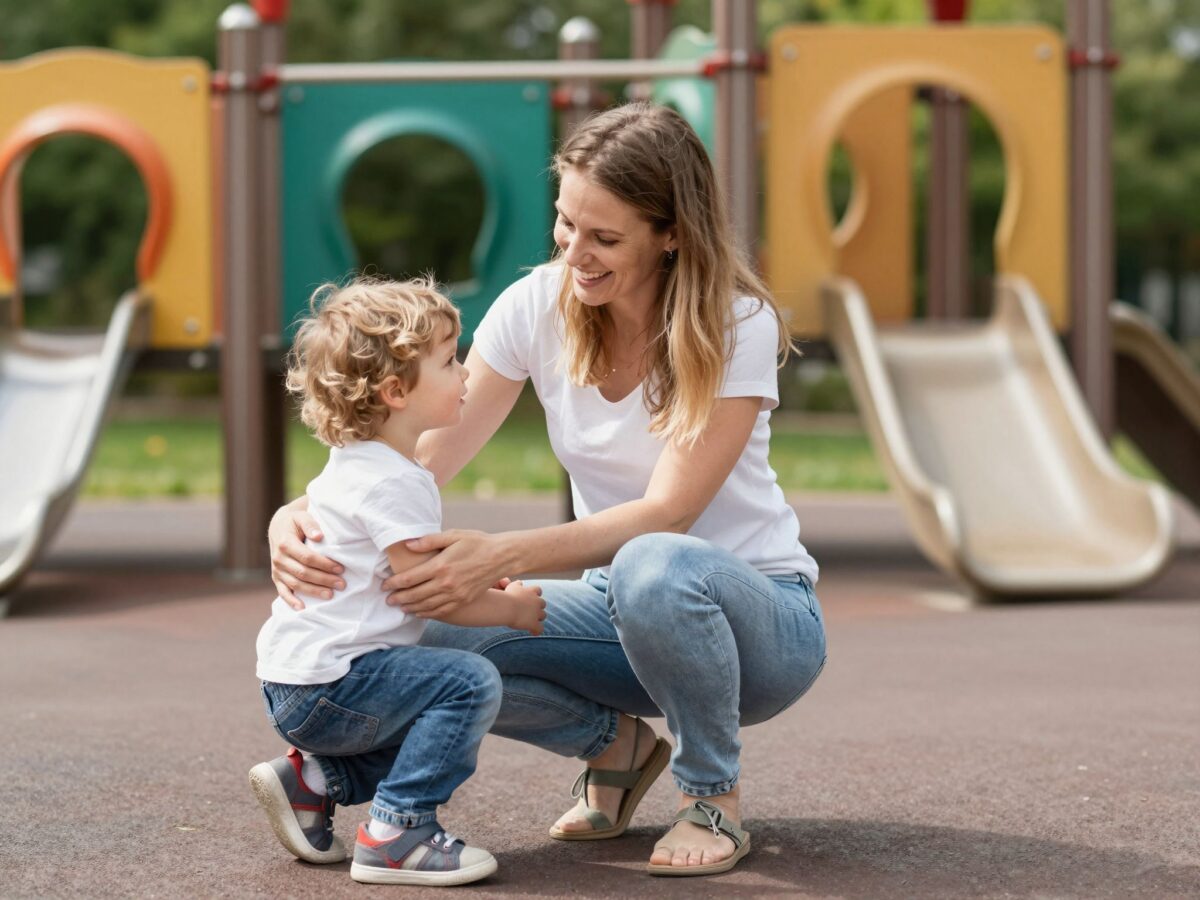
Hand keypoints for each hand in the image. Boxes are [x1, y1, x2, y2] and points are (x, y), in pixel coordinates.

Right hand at [268, 502, 344, 609]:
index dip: (324, 564)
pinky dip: (291, 601)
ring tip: (331, 595)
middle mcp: (279, 558)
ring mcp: (277, 570)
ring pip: (295, 584)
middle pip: (303, 573)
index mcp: (285, 543)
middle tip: (342, 584)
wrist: (279, 527)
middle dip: (324, 580)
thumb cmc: (295, 522)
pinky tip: (302, 608)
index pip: (307, 557)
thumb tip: (319, 536)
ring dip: (313, 591)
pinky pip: (283, 591)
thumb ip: (310, 524)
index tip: (340, 568)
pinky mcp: (277, 577)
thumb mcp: (302, 516)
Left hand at [383, 529, 506, 619]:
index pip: (409, 578)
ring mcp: (455, 594)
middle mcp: (446, 583)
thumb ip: (429, 540)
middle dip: (398, 598)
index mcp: (441, 565)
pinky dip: (427, 613)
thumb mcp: (453, 535)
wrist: (502, 557)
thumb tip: (408, 545)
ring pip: (426, 606)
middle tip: (387, 600)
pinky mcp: (463, 600)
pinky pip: (441, 611)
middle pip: (415, 595)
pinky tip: (419, 612)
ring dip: (410, 607)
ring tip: (400, 607)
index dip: (394, 583)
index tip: (384, 585)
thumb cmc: (477, 542)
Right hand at [504, 580, 545, 634]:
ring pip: (543, 615)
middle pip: (542, 603)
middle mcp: (537, 601)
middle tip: (531, 610)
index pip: (538, 590)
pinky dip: (536, 630)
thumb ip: (517, 584)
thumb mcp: (512, 586)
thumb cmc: (507, 596)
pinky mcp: (534, 624)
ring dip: (538, 618)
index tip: (530, 597)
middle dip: (537, 607)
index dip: (535, 594)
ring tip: (531, 621)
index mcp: (531, 591)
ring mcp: (537, 613)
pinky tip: (533, 632)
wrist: (507, 607)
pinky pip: (539, 629)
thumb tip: (520, 582)